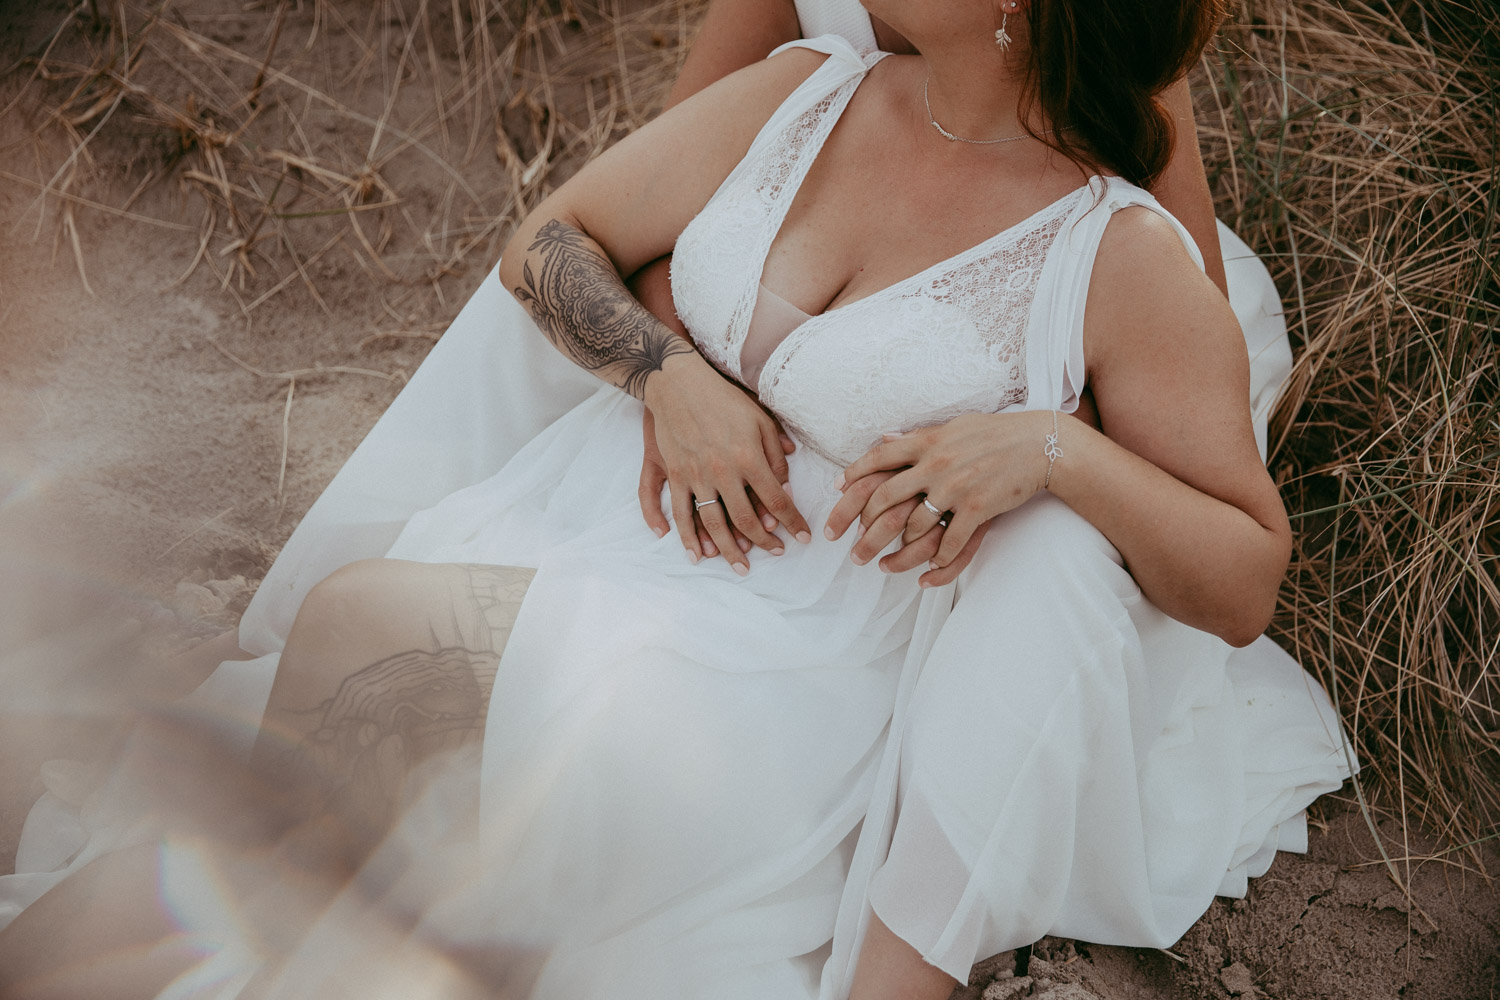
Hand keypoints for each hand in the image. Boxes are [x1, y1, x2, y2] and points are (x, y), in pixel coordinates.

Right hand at [638, 406, 796, 561]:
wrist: (679, 384)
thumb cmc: (724, 399)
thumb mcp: (760, 419)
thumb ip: (776, 452)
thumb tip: (788, 482)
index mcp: (749, 458)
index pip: (777, 501)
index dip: (793, 522)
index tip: (803, 537)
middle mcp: (724, 472)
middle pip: (747, 520)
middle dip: (764, 541)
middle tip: (777, 553)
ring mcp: (696, 476)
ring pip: (715, 525)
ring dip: (729, 550)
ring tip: (741, 566)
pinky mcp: (676, 475)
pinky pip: (681, 514)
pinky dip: (688, 538)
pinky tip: (698, 555)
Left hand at [825, 411, 1053, 577]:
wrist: (1040, 445)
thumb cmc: (996, 434)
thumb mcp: (953, 427)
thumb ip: (918, 436)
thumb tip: (885, 437)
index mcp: (928, 441)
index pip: (879, 457)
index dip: (854, 475)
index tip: (836, 490)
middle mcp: (936, 464)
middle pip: (885, 498)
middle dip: (863, 527)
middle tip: (850, 547)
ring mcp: (956, 488)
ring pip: (914, 526)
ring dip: (897, 552)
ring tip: (883, 565)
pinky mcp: (978, 509)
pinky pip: (949, 542)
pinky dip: (936, 560)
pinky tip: (927, 569)